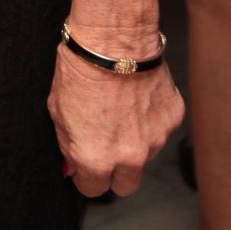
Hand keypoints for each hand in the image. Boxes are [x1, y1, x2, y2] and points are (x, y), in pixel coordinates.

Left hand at [48, 41, 184, 197]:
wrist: (113, 40)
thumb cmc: (81, 69)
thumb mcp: (57, 111)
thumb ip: (67, 145)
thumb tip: (73, 165)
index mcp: (96, 159)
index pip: (93, 189)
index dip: (86, 176)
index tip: (85, 166)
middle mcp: (130, 157)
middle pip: (125, 186)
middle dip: (114, 172)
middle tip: (105, 145)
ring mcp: (156, 139)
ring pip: (145, 155)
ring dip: (134, 142)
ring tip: (120, 109)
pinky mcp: (173, 119)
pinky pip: (160, 129)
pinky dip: (150, 118)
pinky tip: (136, 96)